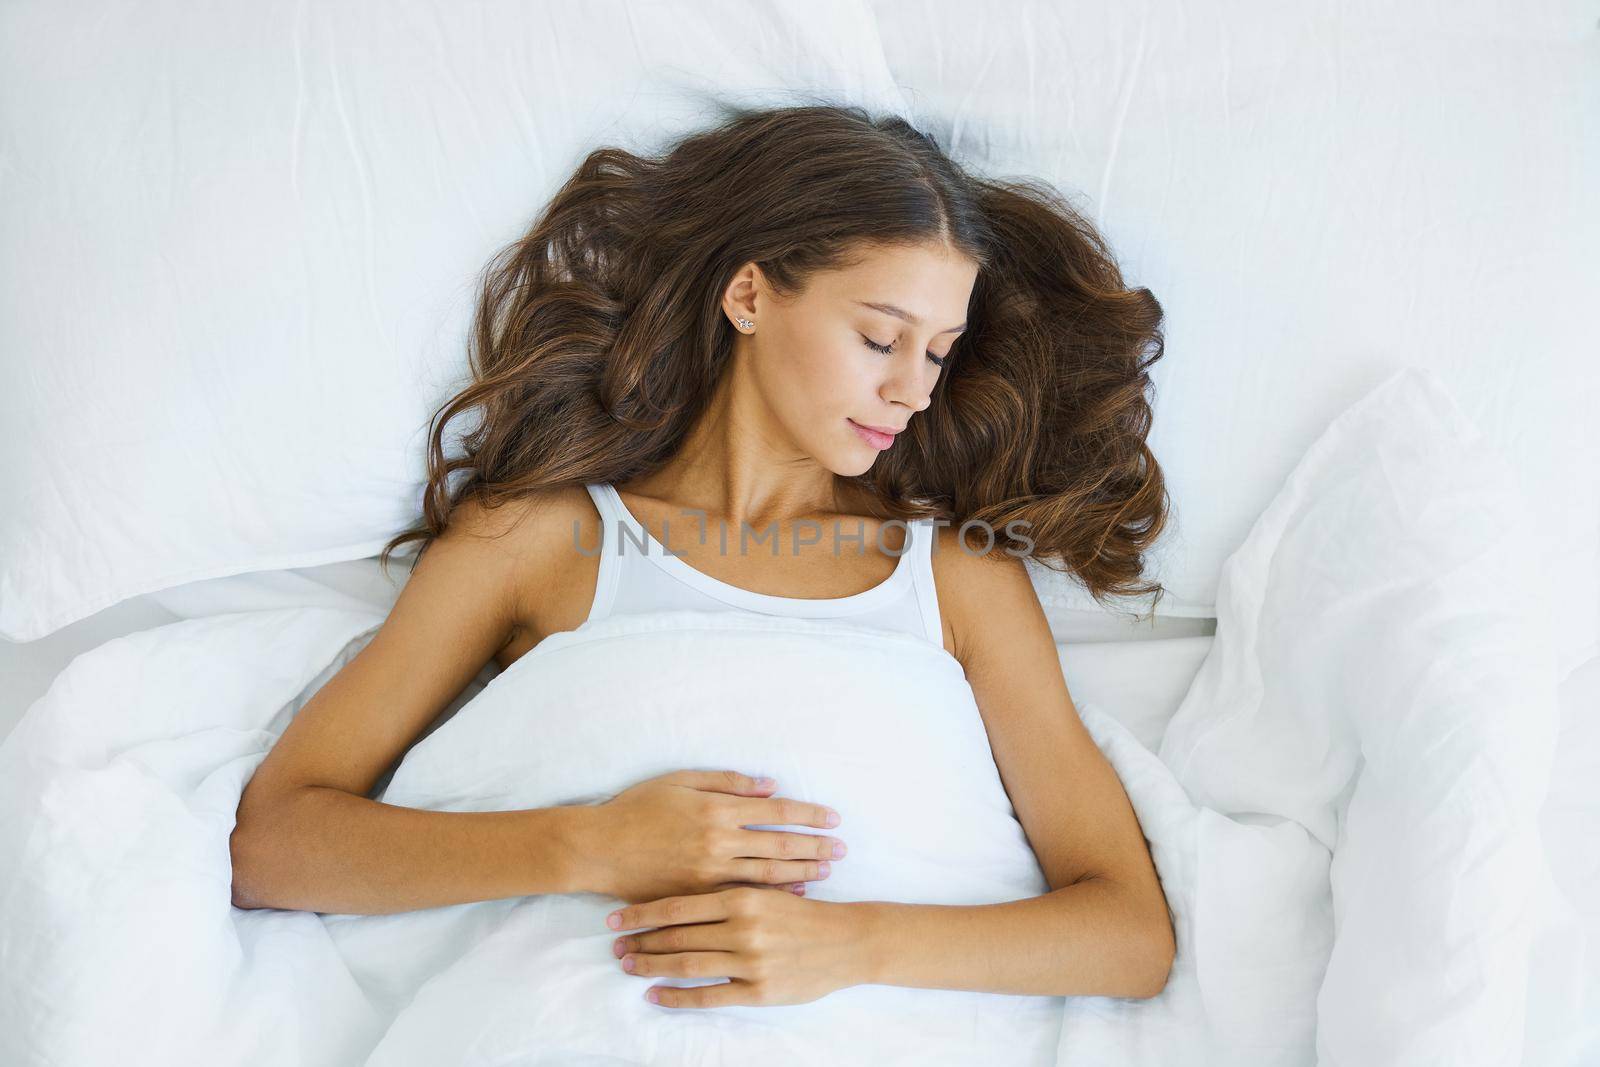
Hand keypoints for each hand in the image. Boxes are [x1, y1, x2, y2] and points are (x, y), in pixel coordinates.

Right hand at [585, 769, 845, 903]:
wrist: (599, 848)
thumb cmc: (637, 808)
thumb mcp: (681, 781)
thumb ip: (727, 782)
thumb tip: (770, 786)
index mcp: (716, 809)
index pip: (775, 812)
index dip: (808, 815)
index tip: (833, 818)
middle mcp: (718, 841)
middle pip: (779, 846)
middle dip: (815, 846)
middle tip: (843, 848)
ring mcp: (709, 873)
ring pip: (767, 875)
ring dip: (802, 872)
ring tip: (827, 870)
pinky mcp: (698, 895)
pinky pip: (744, 897)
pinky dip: (773, 895)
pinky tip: (794, 895)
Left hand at [606, 886, 867, 1007]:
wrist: (847, 941)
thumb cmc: (804, 911)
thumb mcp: (767, 886)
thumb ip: (731, 883)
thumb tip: (689, 877)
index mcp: (741, 896)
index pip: (678, 906)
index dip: (642, 913)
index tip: (616, 918)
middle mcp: (742, 928)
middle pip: (677, 935)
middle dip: (641, 941)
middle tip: (614, 945)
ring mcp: (750, 961)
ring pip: (688, 964)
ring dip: (653, 967)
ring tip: (628, 967)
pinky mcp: (759, 991)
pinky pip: (709, 996)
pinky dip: (677, 997)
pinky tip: (655, 996)